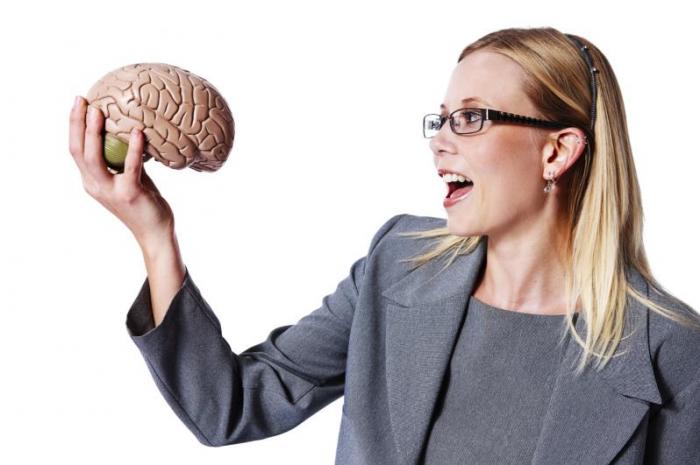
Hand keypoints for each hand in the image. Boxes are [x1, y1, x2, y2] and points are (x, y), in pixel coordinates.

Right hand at [68, 96, 174, 246]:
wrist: (155, 232)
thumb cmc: (145, 203)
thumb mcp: (130, 177)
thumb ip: (124, 159)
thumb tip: (131, 130)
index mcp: (91, 181)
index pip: (76, 150)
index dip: (74, 126)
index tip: (79, 103)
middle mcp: (95, 186)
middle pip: (78, 151)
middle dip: (77, 123)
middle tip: (81, 100)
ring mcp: (110, 191)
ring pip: (95, 158)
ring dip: (94, 133)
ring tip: (99, 110)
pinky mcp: (129, 194)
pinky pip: (130, 167)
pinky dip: (133, 148)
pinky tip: (138, 132)